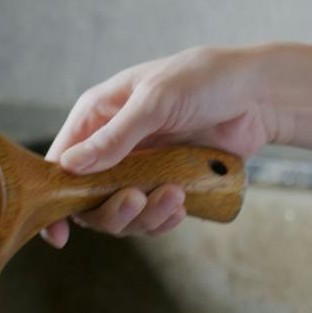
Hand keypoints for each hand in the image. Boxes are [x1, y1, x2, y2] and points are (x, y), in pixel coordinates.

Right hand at [41, 46, 274, 246]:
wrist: (257, 94)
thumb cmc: (203, 80)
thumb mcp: (155, 101)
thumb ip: (115, 137)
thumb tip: (69, 167)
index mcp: (97, 117)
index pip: (60, 163)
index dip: (54, 198)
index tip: (58, 232)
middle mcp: (113, 147)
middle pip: (89, 200)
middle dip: (111, 209)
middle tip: (136, 199)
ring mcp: (141, 169)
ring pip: (123, 214)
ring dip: (145, 215)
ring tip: (175, 196)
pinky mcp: (168, 184)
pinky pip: (154, 218)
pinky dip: (165, 219)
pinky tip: (182, 204)